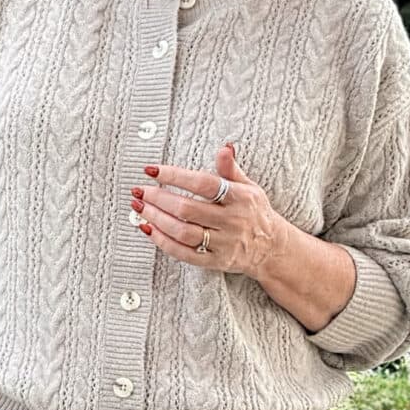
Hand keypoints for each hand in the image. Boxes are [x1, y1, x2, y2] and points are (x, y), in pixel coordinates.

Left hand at [132, 141, 288, 274]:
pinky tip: (147, 229)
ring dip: (156, 219)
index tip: (151, 170)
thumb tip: (224, 147)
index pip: (203, 184)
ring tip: (138, 207)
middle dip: (158, 198)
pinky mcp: (214, 261)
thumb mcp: (249, 187)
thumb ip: (231, 169)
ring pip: (182, 232)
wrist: (271, 248)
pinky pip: (183, 253)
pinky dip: (162, 242)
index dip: (175, 176)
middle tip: (139, 191)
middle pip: (187, 209)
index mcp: (239, 197)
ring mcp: (222, 243)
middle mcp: (231, 221)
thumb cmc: (254, 212)